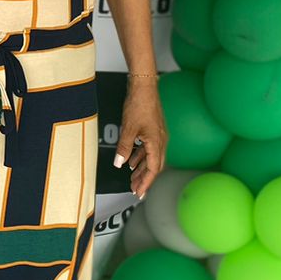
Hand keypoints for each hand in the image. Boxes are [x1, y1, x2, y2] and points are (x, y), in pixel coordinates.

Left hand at [114, 80, 166, 199]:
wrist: (144, 86)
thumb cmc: (139, 104)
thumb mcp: (128, 129)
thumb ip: (124, 148)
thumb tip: (119, 163)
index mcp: (157, 142)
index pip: (153, 169)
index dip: (146, 182)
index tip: (139, 193)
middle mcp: (160, 140)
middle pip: (154, 166)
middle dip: (144, 179)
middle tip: (136, 190)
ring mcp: (157, 135)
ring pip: (151, 157)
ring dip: (141, 168)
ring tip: (132, 178)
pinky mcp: (152, 129)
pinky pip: (148, 148)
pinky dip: (140, 156)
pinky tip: (132, 160)